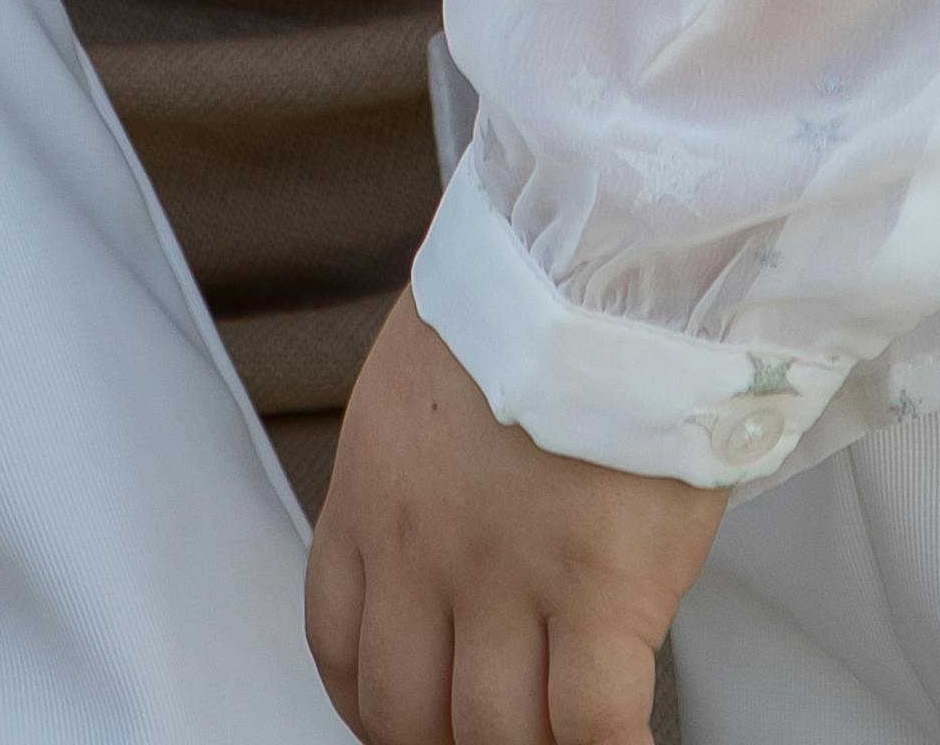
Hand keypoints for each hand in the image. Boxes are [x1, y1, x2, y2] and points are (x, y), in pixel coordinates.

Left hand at [305, 296, 721, 744]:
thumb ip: (424, 475)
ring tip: (559, 743)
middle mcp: (425, 548)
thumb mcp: (427, 380)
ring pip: (494, 735)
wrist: (601, 245)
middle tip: (486, 738)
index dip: (372, 708)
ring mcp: (508, 576)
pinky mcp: (598, 589)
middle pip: (407, 711)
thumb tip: (452, 541)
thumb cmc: (533, 288)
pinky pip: (593, 727)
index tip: (408, 721)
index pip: (339, 645)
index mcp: (374, 490)